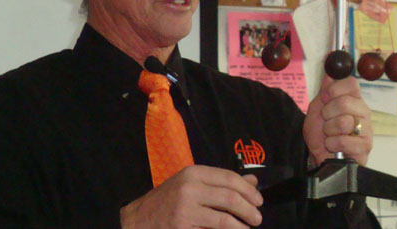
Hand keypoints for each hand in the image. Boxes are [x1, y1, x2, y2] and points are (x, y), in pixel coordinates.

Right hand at [120, 165, 262, 228]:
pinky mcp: (183, 228)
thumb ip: (221, 181)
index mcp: (194, 173)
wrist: (137, 220)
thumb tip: (253, 181)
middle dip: (249, 209)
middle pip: (230, 197)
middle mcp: (190, 189)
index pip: (229, 178)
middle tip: (258, 218)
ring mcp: (185, 210)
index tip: (259, 200)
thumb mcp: (192, 183)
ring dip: (242, 226)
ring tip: (248, 228)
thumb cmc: (168, 200)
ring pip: (224, 219)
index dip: (248, 190)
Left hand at [303, 75, 372, 166]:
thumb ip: (325, 90)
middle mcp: (363, 111)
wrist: (320, 157)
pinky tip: (333, 146)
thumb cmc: (320, 133)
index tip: (325, 98)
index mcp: (353, 98)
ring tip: (330, 135)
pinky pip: (345, 141)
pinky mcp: (366, 146)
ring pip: (344, 122)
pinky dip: (332, 144)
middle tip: (326, 121)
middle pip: (345, 102)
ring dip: (329, 131)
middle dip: (327, 114)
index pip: (351, 83)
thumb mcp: (317, 108)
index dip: (334, 90)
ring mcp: (367, 129)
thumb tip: (331, 72)